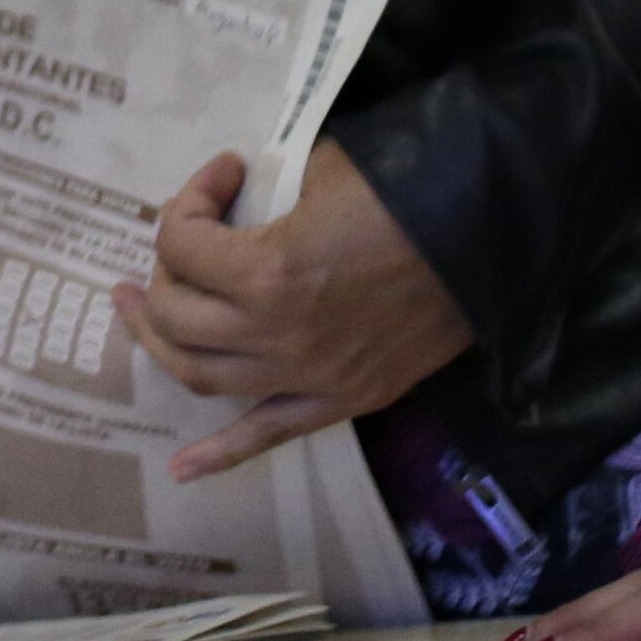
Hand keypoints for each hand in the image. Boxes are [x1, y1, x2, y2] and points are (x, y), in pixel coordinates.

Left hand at [119, 143, 474, 479]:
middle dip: (166, 273)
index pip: (182, 245)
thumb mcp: (322, 171)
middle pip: (177, 316)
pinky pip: (270, 435)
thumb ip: (267, 195)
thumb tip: (240, 205)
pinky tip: (182, 469)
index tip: (225, 174)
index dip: (190, 201)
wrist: (494, 235)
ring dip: (162, 344)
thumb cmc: (408, 189)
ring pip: (202, 375)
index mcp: (268, 273)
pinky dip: (221, 455)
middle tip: (184, 244)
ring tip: (145, 312)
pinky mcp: (344, 399)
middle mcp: (278, 335)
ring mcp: (310, 376)